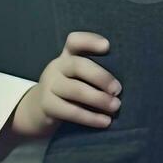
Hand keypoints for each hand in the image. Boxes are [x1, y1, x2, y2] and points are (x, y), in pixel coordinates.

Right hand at [0, 31, 122, 149]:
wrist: (38, 110)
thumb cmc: (70, 90)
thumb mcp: (78, 77)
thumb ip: (95, 72)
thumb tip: (124, 81)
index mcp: (67, 56)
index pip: (75, 41)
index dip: (90, 41)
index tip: (107, 46)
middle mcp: (57, 67)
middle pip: (78, 65)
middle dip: (101, 77)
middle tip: (118, 90)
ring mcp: (50, 86)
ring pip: (76, 90)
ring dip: (99, 99)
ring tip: (116, 106)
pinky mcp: (47, 106)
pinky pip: (70, 111)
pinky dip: (90, 118)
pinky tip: (105, 122)